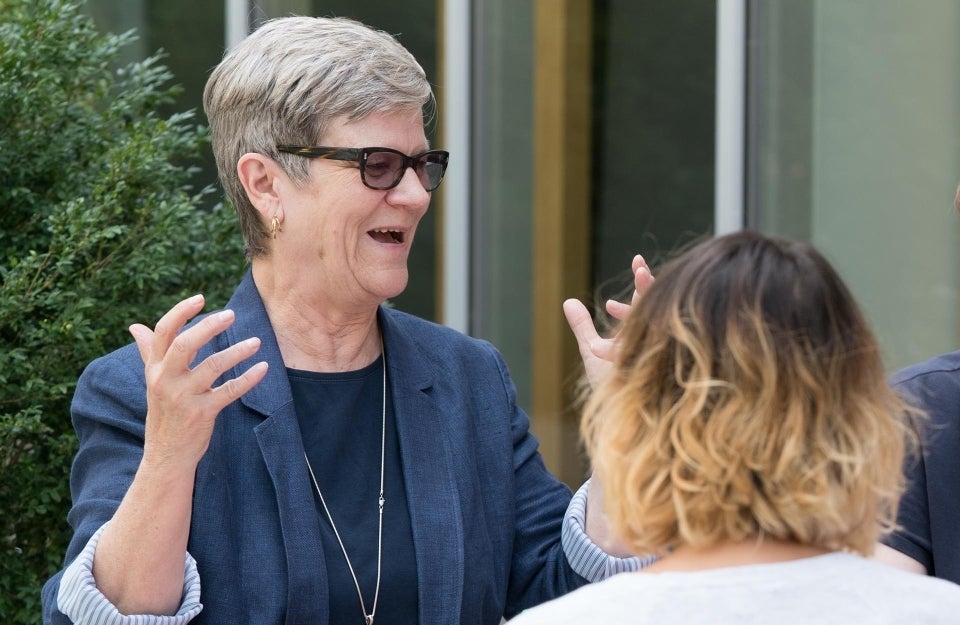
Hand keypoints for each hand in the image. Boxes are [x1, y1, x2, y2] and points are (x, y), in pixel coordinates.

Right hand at [129, 294, 267, 469]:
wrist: (165, 455)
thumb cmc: (163, 413)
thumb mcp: (152, 382)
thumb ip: (148, 352)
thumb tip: (135, 326)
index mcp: (155, 369)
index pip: (163, 332)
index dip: (181, 312)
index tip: (201, 298)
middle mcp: (166, 380)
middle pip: (184, 345)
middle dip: (208, 326)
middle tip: (231, 314)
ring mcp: (184, 397)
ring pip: (212, 366)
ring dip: (237, 351)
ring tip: (256, 342)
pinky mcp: (202, 413)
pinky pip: (230, 390)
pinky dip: (249, 378)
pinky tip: (263, 368)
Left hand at [563, 254, 652, 387]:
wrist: (614, 420)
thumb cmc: (607, 386)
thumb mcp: (592, 349)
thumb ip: (582, 326)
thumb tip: (568, 301)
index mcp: (643, 333)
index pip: (648, 302)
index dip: (644, 281)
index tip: (637, 261)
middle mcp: (653, 342)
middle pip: (656, 309)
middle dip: (649, 287)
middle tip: (640, 266)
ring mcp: (657, 356)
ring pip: (658, 325)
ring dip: (649, 304)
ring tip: (639, 278)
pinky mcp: (656, 372)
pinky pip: (652, 347)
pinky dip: (640, 332)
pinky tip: (622, 313)